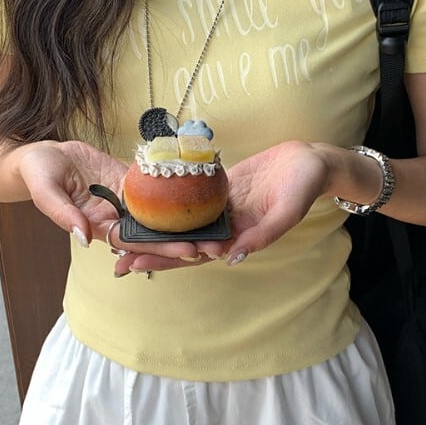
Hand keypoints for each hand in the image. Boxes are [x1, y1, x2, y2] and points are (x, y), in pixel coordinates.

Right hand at [17, 140, 198, 259]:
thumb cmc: (39, 173)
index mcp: (97, 226)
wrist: (43, 155)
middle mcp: (115, 217)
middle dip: (183, 240)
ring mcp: (125, 200)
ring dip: (184, 221)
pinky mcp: (129, 181)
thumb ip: (62, 214)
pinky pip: (153, 188)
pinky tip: (199, 192)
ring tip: (215, 225)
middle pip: (153, 233)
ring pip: (158, 214)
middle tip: (216, 244)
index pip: (134, 242)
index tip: (188, 251)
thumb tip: (83, 237)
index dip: (160, 248)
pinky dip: (174, 193)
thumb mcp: (45, 191)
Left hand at [121, 141, 327, 273]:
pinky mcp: (219, 189)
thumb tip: (231, 259)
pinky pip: (191, 197)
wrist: (310, 161)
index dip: (165, 260)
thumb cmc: (303, 186)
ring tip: (123, 230)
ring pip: (182, 222)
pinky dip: (170, 201)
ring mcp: (220, 208)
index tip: (136, 263)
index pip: (195, 255)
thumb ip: (263, 235)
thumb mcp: (287, 210)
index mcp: (238, 239)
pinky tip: (146, 199)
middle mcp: (225, 227)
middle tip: (115, 255)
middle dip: (150, 249)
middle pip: (181, 242)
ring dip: (155, 227)